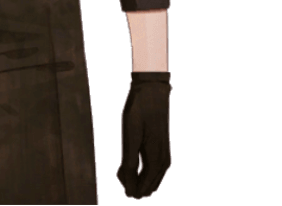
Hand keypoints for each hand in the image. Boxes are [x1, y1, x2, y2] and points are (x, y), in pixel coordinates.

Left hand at [117, 72, 170, 197]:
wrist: (152, 92)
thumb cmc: (140, 112)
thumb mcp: (131, 137)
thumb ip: (129, 162)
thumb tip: (129, 186)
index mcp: (157, 161)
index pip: (143, 188)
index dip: (129, 188)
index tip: (117, 175)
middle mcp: (164, 162)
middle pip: (148, 187)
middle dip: (132, 185)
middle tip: (118, 172)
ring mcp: (164, 156)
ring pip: (151, 179)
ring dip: (136, 178)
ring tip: (121, 168)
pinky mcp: (162, 149)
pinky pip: (153, 170)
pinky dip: (141, 171)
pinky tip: (130, 162)